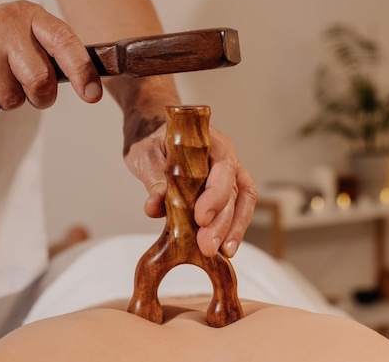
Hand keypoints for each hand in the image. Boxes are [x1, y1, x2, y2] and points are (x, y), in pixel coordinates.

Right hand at [0, 1, 102, 116]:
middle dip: (40, 96)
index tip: (93, 94)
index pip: (64, 42)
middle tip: (28, 88)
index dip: (83, 71)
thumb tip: (88, 83)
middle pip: (41, 81)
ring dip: (7, 99)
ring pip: (13, 100)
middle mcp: (5, 28)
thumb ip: (50, 52)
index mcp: (27, 16)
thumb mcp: (20, 32)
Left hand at [125, 124, 257, 257]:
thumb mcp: (146, 157)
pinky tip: (225, 248)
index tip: (200, 218)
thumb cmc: (152, 141)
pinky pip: (236, 209)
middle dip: (222, 222)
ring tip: (223, 252)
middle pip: (233, 191)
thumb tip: (154, 206)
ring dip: (233, 229)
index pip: (222, 169)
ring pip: (241, 202)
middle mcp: (224, 158)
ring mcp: (227, 174)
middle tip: (207, 247)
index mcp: (209, 142)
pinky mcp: (223, 190)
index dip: (214, 195)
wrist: (152, 136)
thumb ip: (155, 181)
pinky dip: (232, 228)